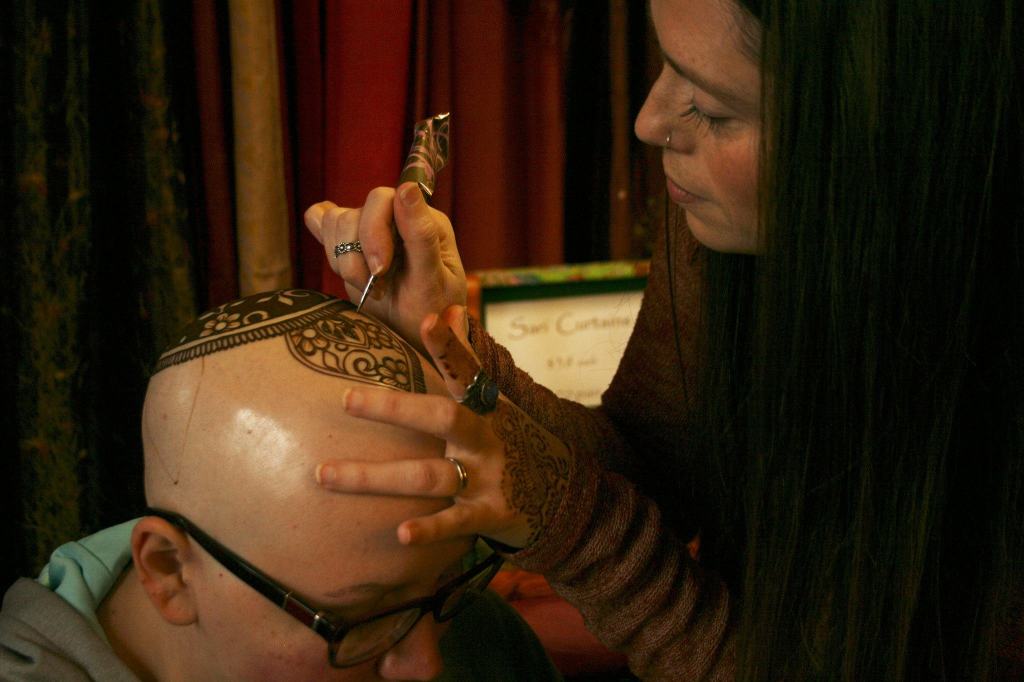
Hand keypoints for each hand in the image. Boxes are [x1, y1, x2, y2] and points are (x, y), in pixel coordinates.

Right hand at [303, 184, 467, 352]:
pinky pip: (321, 222)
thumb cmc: (433, 312)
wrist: (418, 338)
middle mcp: (395, 219)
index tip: (380, 271)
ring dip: (345, 263)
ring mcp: (371, 230)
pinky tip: (343, 266)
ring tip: (370, 289)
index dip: (372, 232)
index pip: (382, 199)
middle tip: (376, 289)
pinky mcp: (351, 244)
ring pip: (333, 224)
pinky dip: (325, 245)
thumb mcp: (433, 280)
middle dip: (356, 256)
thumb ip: (421, 234)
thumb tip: (407, 187)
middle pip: (351, 214)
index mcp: (422, 220)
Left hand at [315, 305, 573, 548]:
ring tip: (325, 475)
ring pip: (428, 475)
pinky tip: (401, 535)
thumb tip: (449, 308)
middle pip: (441, 418)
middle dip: (394, 408)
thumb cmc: (514, 440)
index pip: (466, 370)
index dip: (450, 346)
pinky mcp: (491, 515)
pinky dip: (430, 529)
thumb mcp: (496, 400)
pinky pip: (456, 522)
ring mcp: (489, 477)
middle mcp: (486, 437)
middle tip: (345, 399)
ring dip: (376, 477)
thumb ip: (466, 358)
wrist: (566, 497)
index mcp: (485, 407)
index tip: (431, 319)